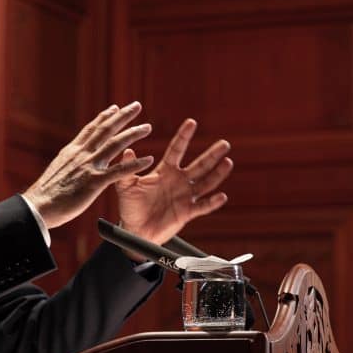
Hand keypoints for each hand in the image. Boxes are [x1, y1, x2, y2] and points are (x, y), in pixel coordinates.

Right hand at [23, 102, 154, 229]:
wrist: (38, 206)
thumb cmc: (45, 194)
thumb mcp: (57, 171)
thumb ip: (68, 163)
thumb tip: (70, 159)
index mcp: (72, 151)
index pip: (91, 129)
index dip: (104, 117)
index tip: (115, 108)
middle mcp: (81, 154)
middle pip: (105, 130)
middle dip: (122, 117)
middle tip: (137, 106)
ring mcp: (89, 166)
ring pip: (115, 145)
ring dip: (133, 134)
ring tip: (147, 128)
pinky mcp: (94, 182)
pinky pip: (119, 171)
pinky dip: (135, 164)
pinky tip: (149, 159)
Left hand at [116, 118, 232, 245]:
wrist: (135, 230)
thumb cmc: (130, 206)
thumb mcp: (125, 186)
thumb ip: (128, 169)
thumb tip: (127, 151)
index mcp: (164, 171)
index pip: (176, 150)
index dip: (184, 136)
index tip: (191, 122)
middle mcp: (178, 181)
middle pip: (199, 165)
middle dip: (212, 154)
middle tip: (224, 144)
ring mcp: (185, 196)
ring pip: (206, 183)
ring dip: (217, 174)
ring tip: (228, 163)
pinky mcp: (187, 212)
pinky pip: (203, 206)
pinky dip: (212, 202)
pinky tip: (221, 196)